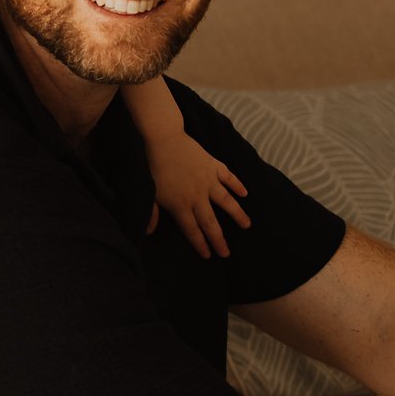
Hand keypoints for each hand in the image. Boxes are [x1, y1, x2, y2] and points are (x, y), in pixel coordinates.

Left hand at [146, 134, 249, 258]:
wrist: (164, 140)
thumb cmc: (153, 167)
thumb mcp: (149, 193)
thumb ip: (151, 214)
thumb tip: (148, 232)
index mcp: (180, 205)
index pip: (192, 230)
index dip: (200, 244)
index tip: (208, 255)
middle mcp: (197, 196)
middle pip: (210, 222)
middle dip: (219, 240)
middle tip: (227, 253)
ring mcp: (208, 181)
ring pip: (226, 202)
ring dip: (237, 215)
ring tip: (247, 225)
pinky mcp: (213, 166)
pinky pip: (229, 178)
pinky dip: (237, 185)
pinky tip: (244, 194)